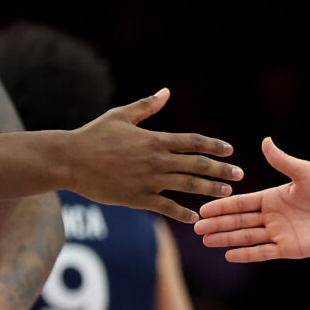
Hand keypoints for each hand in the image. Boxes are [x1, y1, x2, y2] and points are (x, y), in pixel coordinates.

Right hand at [68, 89, 240, 222]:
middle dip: (221, 170)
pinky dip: (182, 213)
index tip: (230, 150)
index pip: (193, 141)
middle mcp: (156, 160)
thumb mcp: (121, 115)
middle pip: (197, 165)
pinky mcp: (138, 198)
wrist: (69, 160)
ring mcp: (148, 181)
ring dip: (209, 189)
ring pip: (187, 186)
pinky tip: (195, 218)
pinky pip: (166, 208)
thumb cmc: (94, 135)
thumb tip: (167, 91)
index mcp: (155, 139)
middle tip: (239, 175)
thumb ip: (147, 106)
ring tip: (227, 193)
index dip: (214, 145)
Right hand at [195, 138, 309, 261]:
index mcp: (273, 197)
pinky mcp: (290, 249)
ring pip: (247, 237)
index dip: (222, 206)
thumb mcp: (304, 172)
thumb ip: (282, 160)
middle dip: (217, 224)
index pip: (241, 203)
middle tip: (196, 228)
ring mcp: (280, 233)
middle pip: (239, 221)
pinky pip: (263, 252)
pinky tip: (229, 255)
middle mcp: (273, 216)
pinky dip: (247, 254)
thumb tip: (265, 140)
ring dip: (226, 239)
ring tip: (206, 241)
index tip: (202, 208)